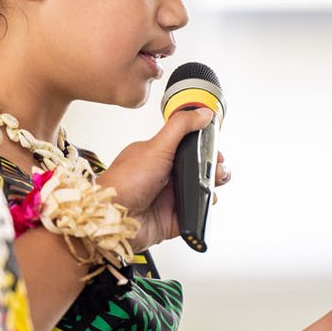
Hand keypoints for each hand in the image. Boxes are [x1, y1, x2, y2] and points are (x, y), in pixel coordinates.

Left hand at [95, 109, 229, 249]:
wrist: (115, 217)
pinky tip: (201, 203)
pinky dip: (203, 209)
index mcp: (158, 155)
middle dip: (213, 168)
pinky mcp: (172, 218)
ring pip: (200, 190)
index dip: (204, 148)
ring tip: (212, 186)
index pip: (188, 147)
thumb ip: (181, 127)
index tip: (215, 150)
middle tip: (217, 170)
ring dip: (211, 187)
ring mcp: (168, 197)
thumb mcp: (157, 146)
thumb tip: (202, 112)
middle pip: (198, 169)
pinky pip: (195, 212)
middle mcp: (164, 175)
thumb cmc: (125, 182)